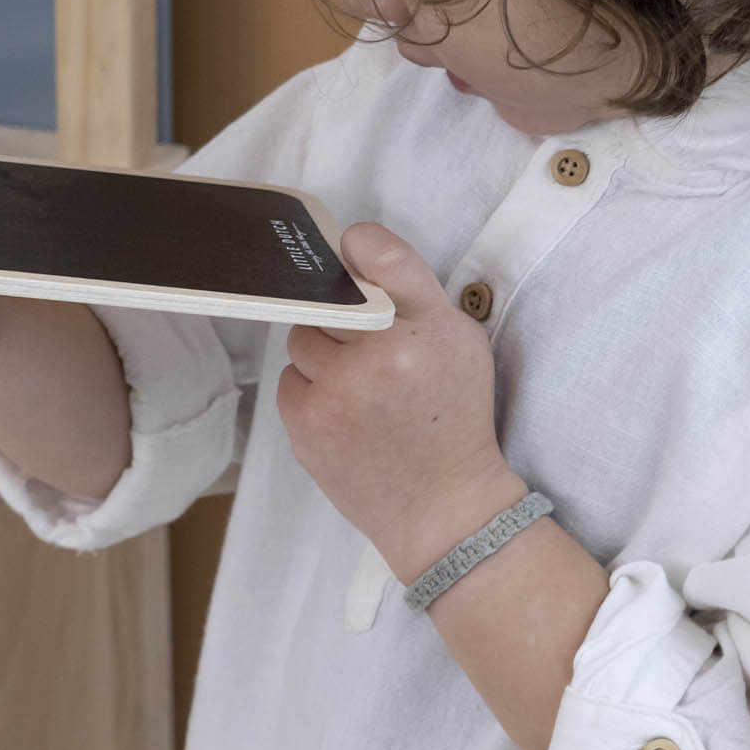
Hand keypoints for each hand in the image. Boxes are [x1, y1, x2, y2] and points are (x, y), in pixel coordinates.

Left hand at [278, 222, 520, 577]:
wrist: (443, 507)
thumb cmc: (454, 415)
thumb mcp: (459, 340)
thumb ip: (410, 285)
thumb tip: (349, 243)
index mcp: (423, 330)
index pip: (376, 253)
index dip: (359, 251)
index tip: (353, 258)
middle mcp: (378, 357)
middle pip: (328, 300)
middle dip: (344, 319)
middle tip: (375, 352)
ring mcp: (336, 395)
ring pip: (303, 340)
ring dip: (324, 355)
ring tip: (361, 387)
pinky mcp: (307, 427)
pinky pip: (290, 382)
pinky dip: (311, 391)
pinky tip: (344, 413)